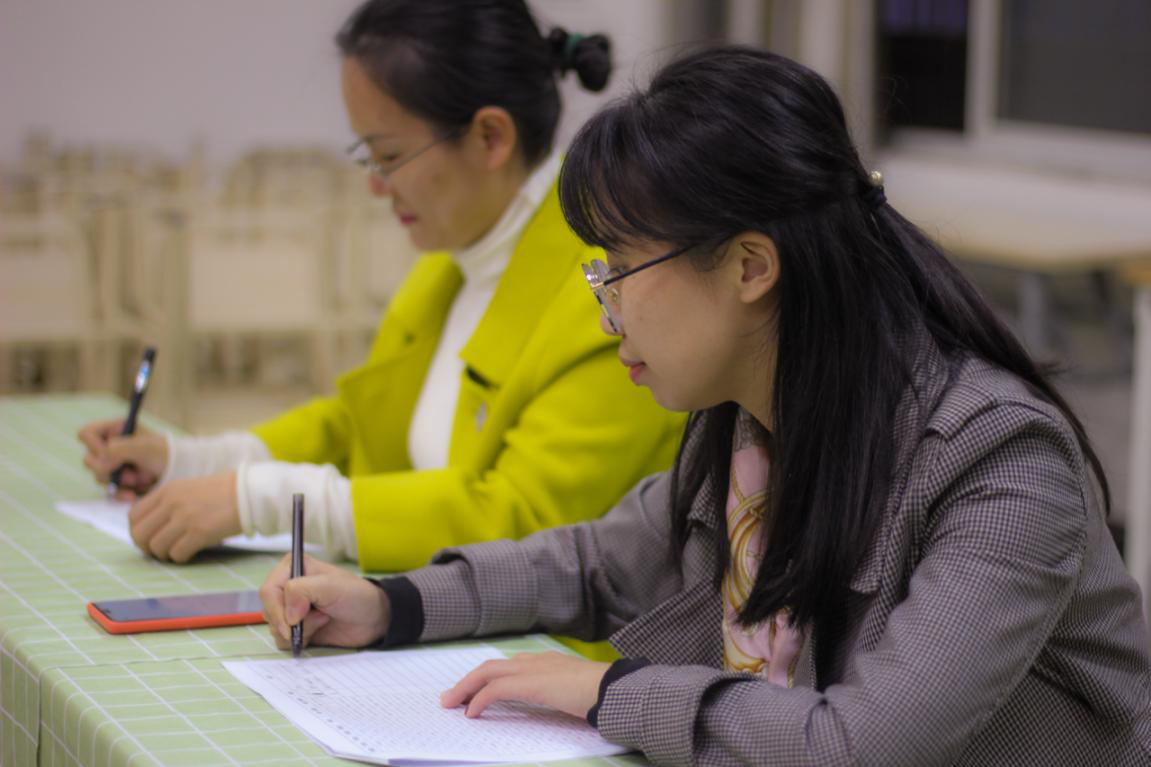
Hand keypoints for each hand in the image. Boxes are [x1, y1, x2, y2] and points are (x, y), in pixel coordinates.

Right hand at [77, 419, 167, 499]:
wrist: (182, 472)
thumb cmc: (166, 453)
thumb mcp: (143, 447)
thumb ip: (117, 450)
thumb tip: (99, 464)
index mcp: (116, 430)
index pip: (86, 434)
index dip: (93, 446)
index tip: (108, 454)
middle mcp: (111, 446)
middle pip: (89, 459)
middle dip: (110, 469)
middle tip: (131, 473)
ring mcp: (114, 464)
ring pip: (99, 477)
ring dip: (121, 481)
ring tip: (143, 480)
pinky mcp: (118, 482)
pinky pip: (108, 491)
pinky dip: (121, 494)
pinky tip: (133, 496)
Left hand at [128, 472, 240, 561]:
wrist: (249, 493)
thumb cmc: (222, 493)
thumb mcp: (188, 489)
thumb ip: (168, 503)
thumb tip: (152, 528)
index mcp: (167, 490)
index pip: (134, 516)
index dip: (138, 531)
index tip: (149, 538)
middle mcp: (171, 503)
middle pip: (140, 534)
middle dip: (147, 547)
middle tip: (161, 550)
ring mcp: (184, 518)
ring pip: (156, 547)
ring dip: (165, 554)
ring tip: (178, 551)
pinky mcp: (199, 532)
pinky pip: (177, 554)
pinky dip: (181, 558)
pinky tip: (191, 552)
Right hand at [259, 554, 390, 649]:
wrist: (373, 618)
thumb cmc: (356, 595)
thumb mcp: (330, 586)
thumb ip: (302, 590)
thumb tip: (287, 614)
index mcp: (292, 568)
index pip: (268, 590)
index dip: (278, 608)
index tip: (294, 621)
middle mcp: (288, 587)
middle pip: (269, 611)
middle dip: (293, 622)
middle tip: (320, 617)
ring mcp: (291, 609)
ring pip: (274, 629)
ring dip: (301, 630)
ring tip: (323, 619)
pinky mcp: (297, 628)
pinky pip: (283, 641)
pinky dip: (301, 640)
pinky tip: (320, 629)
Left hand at [441, 651, 609, 719]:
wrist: (614, 688)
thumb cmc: (603, 693)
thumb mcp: (575, 693)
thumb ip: (560, 694)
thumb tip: (553, 705)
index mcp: (547, 662)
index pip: (509, 666)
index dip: (487, 678)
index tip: (474, 692)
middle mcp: (536, 661)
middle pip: (491, 666)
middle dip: (468, 681)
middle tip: (450, 698)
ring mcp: (533, 670)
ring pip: (487, 673)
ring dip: (466, 688)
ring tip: (451, 704)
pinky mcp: (531, 683)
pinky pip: (496, 689)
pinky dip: (479, 699)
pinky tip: (472, 712)